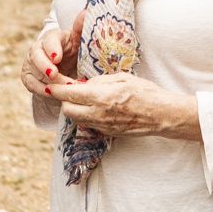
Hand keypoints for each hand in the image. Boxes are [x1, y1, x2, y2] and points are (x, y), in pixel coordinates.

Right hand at [21, 17, 83, 98]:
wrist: (66, 65)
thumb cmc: (73, 50)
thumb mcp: (79, 40)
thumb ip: (81, 28)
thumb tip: (86, 13)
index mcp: (53, 37)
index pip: (50, 40)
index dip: (52, 48)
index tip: (57, 58)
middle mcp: (39, 48)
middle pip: (37, 55)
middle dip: (44, 65)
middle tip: (53, 74)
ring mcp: (31, 62)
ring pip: (34, 72)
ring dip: (47, 81)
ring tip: (60, 89)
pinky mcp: (28, 76)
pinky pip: (32, 85)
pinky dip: (42, 90)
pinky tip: (52, 93)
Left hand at [44, 73, 199, 141]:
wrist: (162, 115)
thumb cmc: (146, 92)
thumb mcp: (123, 78)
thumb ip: (100, 81)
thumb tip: (84, 83)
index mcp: (101, 96)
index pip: (69, 94)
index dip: (56, 89)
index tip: (50, 85)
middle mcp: (98, 113)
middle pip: (67, 110)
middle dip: (64, 101)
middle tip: (70, 92)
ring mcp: (102, 126)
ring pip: (76, 119)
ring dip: (75, 109)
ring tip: (84, 100)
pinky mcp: (107, 133)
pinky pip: (89, 125)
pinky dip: (87, 117)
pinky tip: (96, 109)